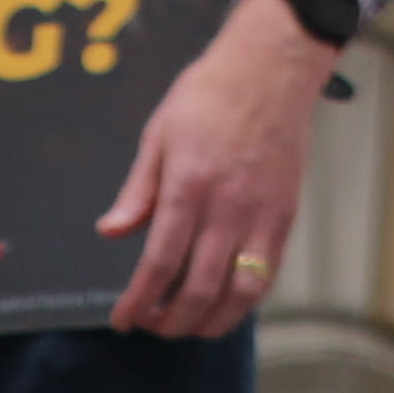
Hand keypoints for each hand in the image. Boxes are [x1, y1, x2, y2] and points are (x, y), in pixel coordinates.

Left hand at [96, 0, 333, 334]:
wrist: (271, 67)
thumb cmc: (209, 95)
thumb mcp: (158, 134)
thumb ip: (137, 191)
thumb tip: (110, 231)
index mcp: (189, 184)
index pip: (160, 261)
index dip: (138, 300)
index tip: (122, 319)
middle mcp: (227, 206)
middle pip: (198, 288)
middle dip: (169, 320)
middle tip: (150, 324)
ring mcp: (260, 215)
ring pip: (237, 294)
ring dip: (207, 323)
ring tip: (184, 325)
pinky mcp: (284, 218)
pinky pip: (265, 277)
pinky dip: (241, 304)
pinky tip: (219, 307)